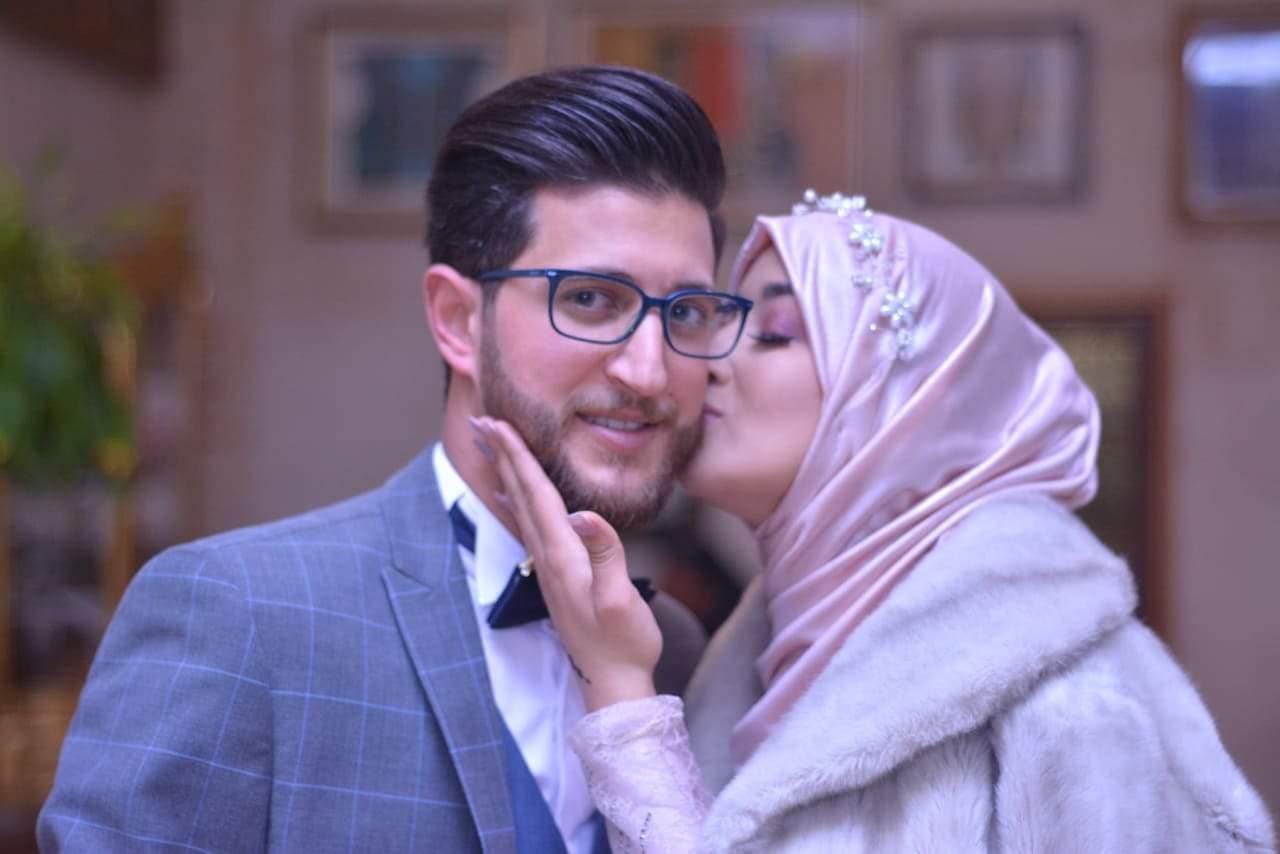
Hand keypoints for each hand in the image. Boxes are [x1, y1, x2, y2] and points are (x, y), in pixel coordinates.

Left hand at [471, 416, 661, 710]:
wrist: (613, 684)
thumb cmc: (623, 643)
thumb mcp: (620, 600)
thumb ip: (605, 556)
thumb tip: (586, 514)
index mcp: (563, 556)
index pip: (536, 494)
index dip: (519, 456)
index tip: (500, 423)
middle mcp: (548, 558)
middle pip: (521, 495)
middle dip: (504, 455)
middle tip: (483, 419)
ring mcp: (550, 568)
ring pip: (521, 509)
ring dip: (507, 474)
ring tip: (492, 447)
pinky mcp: (557, 577)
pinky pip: (530, 527)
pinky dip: (517, 503)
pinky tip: (510, 498)